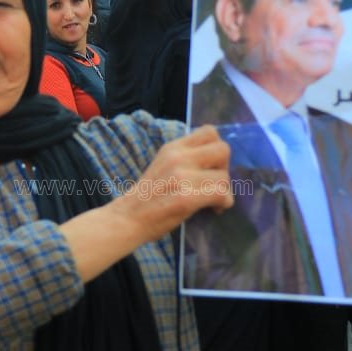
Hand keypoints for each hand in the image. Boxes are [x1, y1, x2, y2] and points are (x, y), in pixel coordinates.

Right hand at [118, 126, 232, 240]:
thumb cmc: (147, 197)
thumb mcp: (164, 166)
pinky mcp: (186, 197)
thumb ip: (186, 159)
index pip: (209, 131)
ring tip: (214, 201)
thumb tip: (216, 164)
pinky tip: (215, 209)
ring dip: (225, 191)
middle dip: (225, 169)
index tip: (212, 166)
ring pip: (224, 176)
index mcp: (173, 147)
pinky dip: (224, 203)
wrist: (127, 219)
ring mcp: (181, 176)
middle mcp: (178, 157)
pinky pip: (221, 193)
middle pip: (223, 150)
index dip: (217, 148)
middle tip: (216, 184)